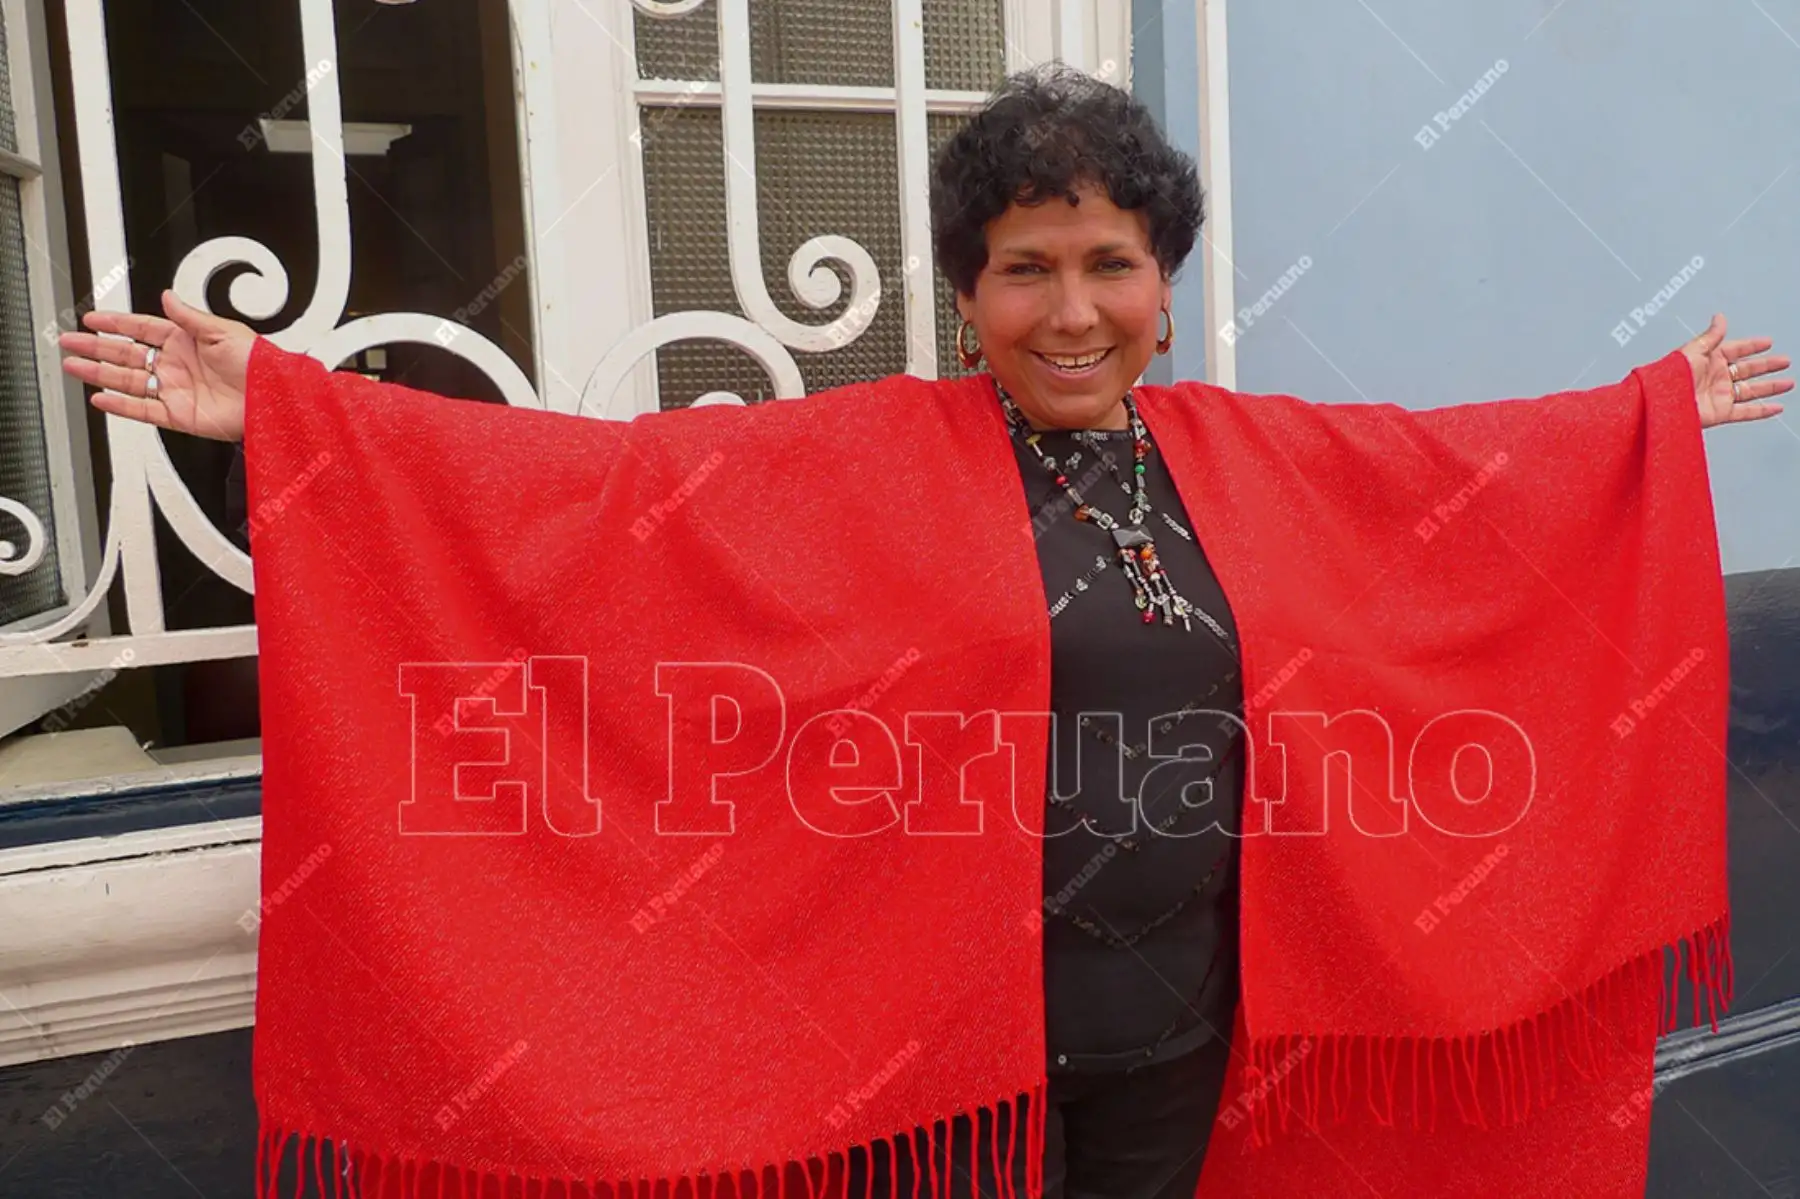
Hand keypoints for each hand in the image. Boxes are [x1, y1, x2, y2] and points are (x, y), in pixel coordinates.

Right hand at [59, 289, 256, 441]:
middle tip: (69, 341)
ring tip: (73, 366)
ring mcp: (175, 389)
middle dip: (96, 347)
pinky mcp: (179, 414)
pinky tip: (100, 396)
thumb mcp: (223, 331)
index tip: (91, 319)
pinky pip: (143, 410)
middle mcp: (177, 364)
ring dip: (99, 373)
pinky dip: (120, 405)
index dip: (115, 323)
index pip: (142, 328)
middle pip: (126, 354)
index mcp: (186, 340)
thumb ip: (189, 316)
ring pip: (128, 381)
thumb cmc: (259, 363)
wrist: (275, 398)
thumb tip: (168, 296)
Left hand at [1678, 315, 1789, 429]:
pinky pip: (1746, 412)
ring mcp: (1720, 395)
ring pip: (1751, 390)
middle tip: (1784, 361)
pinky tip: (1777, 407)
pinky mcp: (1720, 413)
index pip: (1736, 350)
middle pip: (1748, 370)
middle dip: (1767, 365)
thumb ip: (1711, 336)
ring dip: (1770, 387)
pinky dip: (1762, 411)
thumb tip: (1720, 317)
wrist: (1660, 403)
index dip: (1752, 346)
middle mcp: (1716, 377)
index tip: (1767, 342)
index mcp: (1709, 360)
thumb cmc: (1670, 376)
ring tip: (1789, 382)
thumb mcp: (1693, 350)